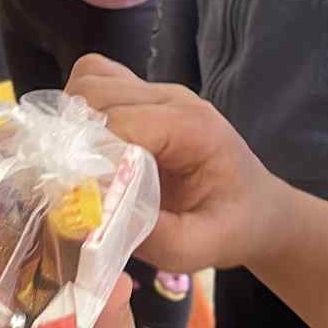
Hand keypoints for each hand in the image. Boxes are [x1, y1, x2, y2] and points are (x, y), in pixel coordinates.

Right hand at [66, 58, 278, 273]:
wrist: (256, 209)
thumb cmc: (231, 226)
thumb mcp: (199, 247)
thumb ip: (151, 235)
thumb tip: (93, 216)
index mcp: (193, 128)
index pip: (121, 122)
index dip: (88, 154)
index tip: (75, 191)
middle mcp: (173, 99)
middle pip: (97, 92)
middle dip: (74, 135)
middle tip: (70, 181)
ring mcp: (157, 92)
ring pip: (91, 80)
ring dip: (71, 120)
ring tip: (76, 165)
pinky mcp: (142, 97)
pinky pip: (96, 82)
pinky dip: (77, 109)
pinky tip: (84, 147)